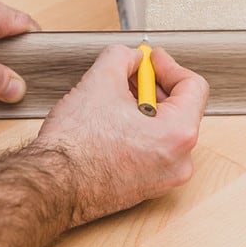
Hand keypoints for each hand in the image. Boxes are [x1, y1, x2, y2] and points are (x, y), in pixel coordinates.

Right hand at [36, 45, 208, 226]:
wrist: (52, 184)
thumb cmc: (74, 146)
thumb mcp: (99, 81)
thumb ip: (122, 57)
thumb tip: (130, 57)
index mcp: (178, 134)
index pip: (193, 87)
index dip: (169, 65)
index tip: (151, 59)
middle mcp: (179, 161)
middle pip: (179, 109)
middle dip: (152, 87)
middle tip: (128, 75)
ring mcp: (163, 179)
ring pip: (164, 131)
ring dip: (143, 110)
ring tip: (113, 101)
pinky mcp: (145, 189)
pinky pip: (152, 151)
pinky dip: (137, 133)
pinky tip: (109, 125)